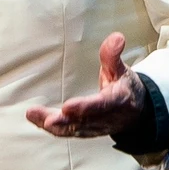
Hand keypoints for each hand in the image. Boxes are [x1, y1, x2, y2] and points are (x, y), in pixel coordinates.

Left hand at [26, 33, 145, 137]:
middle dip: (64, 121)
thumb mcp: (121, 69)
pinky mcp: (84, 131)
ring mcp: (93, 127)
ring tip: (33, 115)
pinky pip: (67, 132)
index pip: (100, 105)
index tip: (68, 106)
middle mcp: (104, 118)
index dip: (84, 107)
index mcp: (115, 101)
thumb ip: (113, 55)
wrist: (134, 113)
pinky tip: (35, 118)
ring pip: (72, 129)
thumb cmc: (125, 88)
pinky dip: (51, 128)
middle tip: (48, 120)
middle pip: (83, 121)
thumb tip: (116, 37)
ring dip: (53, 125)